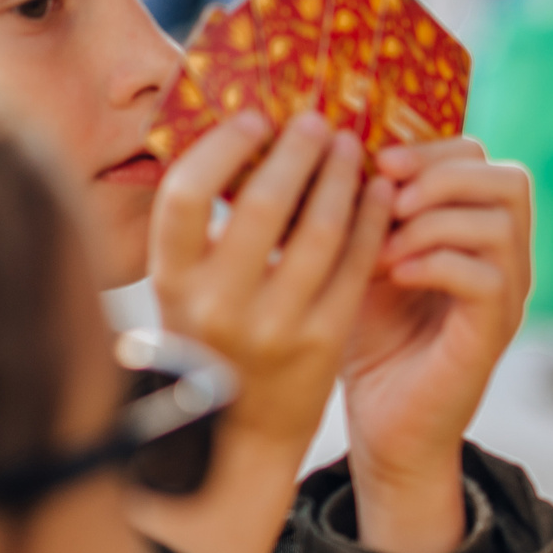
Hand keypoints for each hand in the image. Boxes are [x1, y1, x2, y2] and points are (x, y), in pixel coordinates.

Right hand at [141, 112, 391, 552]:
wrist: (245, 434)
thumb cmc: (216, 344)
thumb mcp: (188, 294)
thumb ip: (203, 235)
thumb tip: (234, 142)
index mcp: (172, 285)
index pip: (184, 198)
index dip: (220, 148)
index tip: (254, 118)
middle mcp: (218, 306)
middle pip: (261, 205)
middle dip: (296, 153)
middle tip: (318, 121)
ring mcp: (274, 326)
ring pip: (320, 231)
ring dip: (341, 179)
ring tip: (352, 148)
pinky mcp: (324, 341)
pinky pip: (357, 266)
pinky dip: (372, 221)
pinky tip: (381, 193)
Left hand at [339, 140, 531, 552]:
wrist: (384, 428)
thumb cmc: (368, 342)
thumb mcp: (359, 261)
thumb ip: (363, 213)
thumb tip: (329, 150)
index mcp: (477, 234)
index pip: (485, 160)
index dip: (435, 149)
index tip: (378, 163)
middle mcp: (506, 260)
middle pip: (509, 180)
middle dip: (443, 176)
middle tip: (388, 196)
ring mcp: (506, 297)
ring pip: (501, 223)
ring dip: (434, 222)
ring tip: (384, 246)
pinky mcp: (491, 333)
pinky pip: (487, 277)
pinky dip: (436, 264)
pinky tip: (393, 276)